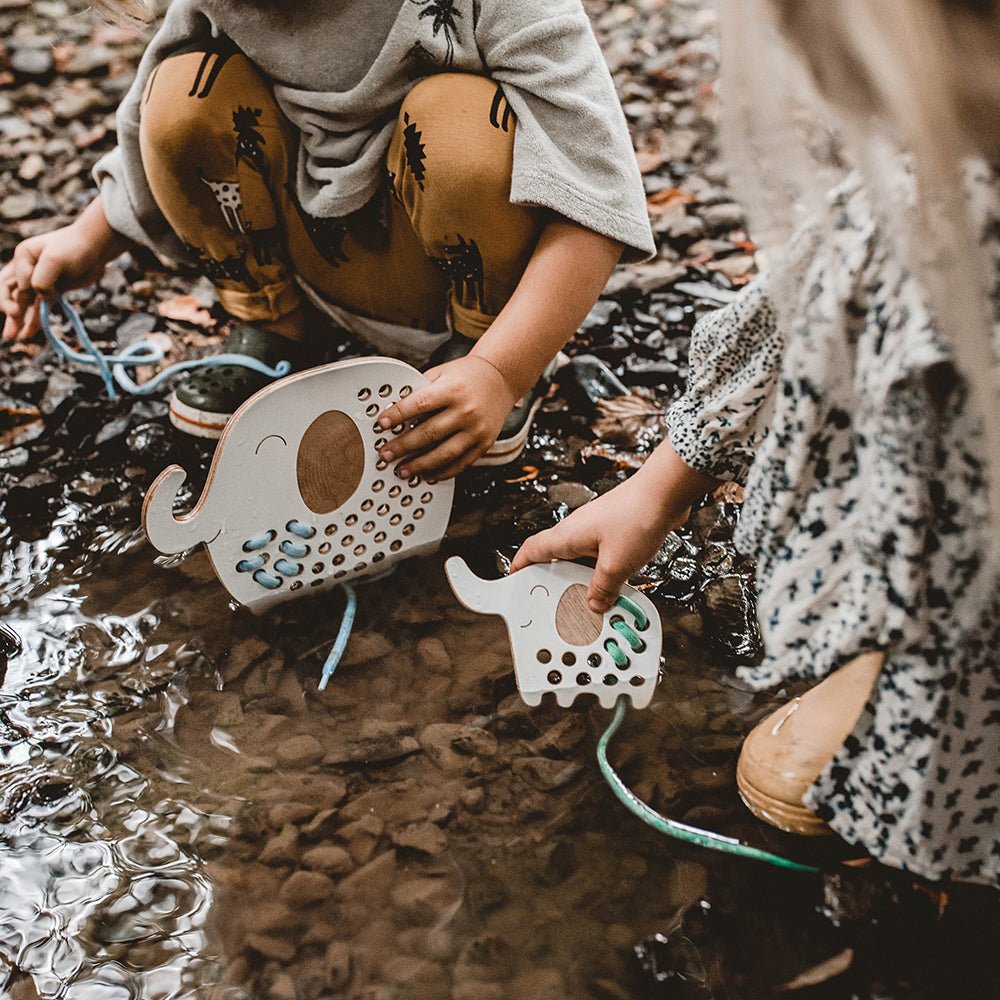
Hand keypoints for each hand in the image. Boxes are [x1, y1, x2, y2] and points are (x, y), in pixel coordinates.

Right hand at [1, 198, 128, 340]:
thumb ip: (42, 279)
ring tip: (10, 337)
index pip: (17, 280)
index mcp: (23, 257)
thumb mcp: (56, 260)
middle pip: (10, 291)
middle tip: (13, 316)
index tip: (41, 292)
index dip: (26, 290)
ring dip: (17, 320)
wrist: (97, 248)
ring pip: (24, 303)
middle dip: (8, 307)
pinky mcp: (52, 291)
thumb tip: (41, 298)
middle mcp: (26, 268)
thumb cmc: (75, 248)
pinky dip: (34, 320)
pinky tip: (28, 334)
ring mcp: (39, 280)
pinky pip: (39, 307)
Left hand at [376, 354, 518, 480]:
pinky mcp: (484, 444)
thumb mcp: (441, 374)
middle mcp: (466, 411)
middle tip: (386, 454)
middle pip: (429, 433)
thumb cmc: (466, 376)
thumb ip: (420, 390)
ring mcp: (477, 430)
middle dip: (403, 446)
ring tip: (402, 470)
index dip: (398, 415)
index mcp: (452, 390)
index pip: (420, 403)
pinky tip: (427, 475)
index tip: (381, 424)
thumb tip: (393, 410)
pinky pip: (461, 463)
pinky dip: (443, 472)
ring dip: (420, 465)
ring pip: (444, 453)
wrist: (500, 379)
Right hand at [510, 441, 719, 611]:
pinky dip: (602, 569)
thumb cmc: (637, 516)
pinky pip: (600, 553)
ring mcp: (597, 527)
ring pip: (580, 557)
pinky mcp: (615, 527)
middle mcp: (578, 529)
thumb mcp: (616, 564)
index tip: (513, 579)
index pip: (532, 549)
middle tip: (555, 600)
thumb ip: (603, 588)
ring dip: (583, 576)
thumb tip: (594, 602)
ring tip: (589, 598)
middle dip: (554, 578)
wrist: (665, 491)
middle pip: (556, 556)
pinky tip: (615, 582)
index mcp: (567, 536)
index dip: (519, 565)